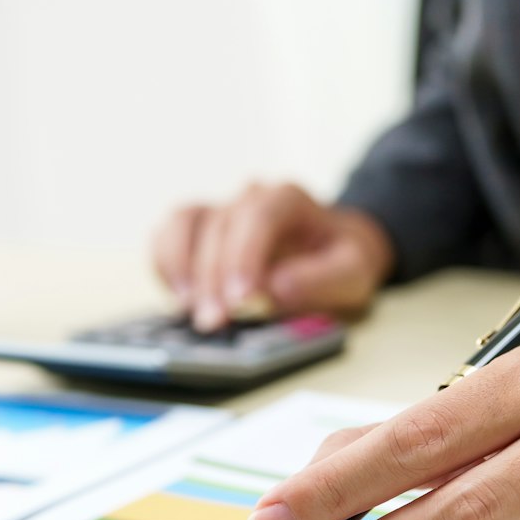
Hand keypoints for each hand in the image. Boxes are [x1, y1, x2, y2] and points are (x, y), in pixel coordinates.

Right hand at [152, 183, 394, 330]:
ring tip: (192, 311)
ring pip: (184, 223)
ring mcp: (220, 211)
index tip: (242, 300)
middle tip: (216, 322)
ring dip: (181, 268)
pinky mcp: (198, 231)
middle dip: (214, 278)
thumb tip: (275, 289)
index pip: (258, 216)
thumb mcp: (354, 272)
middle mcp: (249, 196)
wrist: (333, 252)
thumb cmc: (342, 260)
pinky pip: (167, 235)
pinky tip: (180, 298)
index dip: (244, 257)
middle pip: (219, 226)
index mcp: (288, 198)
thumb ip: (322, 279)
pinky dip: (166, 265)